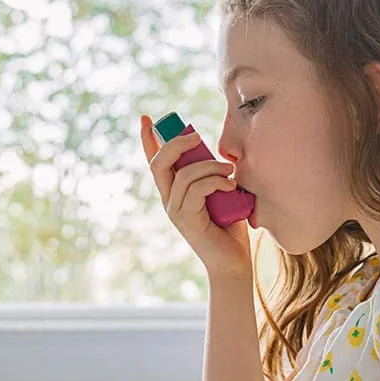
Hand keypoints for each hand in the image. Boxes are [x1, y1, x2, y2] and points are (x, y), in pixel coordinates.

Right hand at [140, 115, 251, 278]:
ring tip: (230, 171)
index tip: (146, 118)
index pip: (155, 162)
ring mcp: (176, 211)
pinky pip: (196, 190)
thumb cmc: (230, 228)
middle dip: (175, 143)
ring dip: (209, 166)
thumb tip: (224, 154)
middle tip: (197, 136)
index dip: (148, 140)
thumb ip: (214, 176)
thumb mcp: (222, 193)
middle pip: (159, 163)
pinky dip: (215, 182)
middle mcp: (169, 200)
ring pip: (183, 175)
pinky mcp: (187, 219)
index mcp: (174, 191)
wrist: (233, 262)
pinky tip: (230, 185)